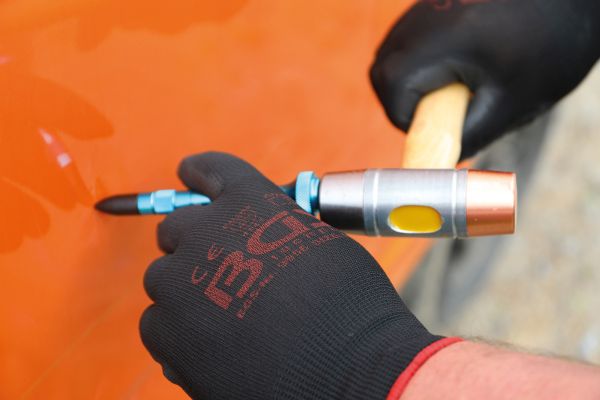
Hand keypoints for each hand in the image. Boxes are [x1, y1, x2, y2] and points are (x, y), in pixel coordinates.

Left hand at [140, 152, 445, 398]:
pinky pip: (157, 322)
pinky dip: (178, 331)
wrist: (349, 370)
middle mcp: (206, 234)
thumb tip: (254, 245)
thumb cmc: (349, 308)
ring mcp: (180, 283)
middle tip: (221, 270)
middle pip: (177, 228)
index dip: (199, 172)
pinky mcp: (166, 333)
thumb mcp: (320, 245)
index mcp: (250, 204)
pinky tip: (213, 344)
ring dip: (186, 290)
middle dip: (195, 244)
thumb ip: (275, 232)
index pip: (210, 169)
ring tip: (224, 317)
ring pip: (164, 277)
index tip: (189, 172)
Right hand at [370, 0, 599, 157]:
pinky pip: (407, 41)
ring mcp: (424, 7)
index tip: (436, 129)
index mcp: (441, 41)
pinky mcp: (431, 3)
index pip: (393, 90)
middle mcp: (423, 19)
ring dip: (411, 82)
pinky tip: (455, 65)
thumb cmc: (550, 46)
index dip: (407, 120)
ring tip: (451, 89)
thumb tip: (438, 155)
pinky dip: (420, 62)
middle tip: (441, 114)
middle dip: (403, 102)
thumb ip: (468, 135)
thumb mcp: (511, 104)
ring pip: (391, 56)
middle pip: (383, 72)